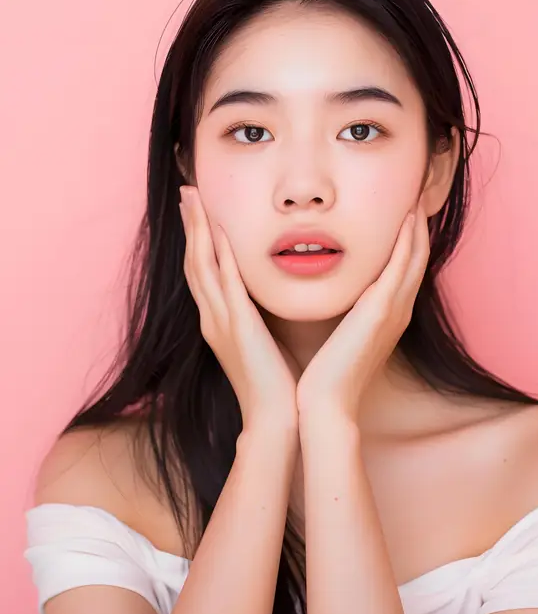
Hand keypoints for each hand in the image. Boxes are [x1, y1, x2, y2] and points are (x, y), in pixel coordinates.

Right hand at [179, 185, 298, 431]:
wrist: (273, 420)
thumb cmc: (275, 384)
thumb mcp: (262, 342)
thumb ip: (258, 318)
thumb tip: (265, 299)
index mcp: (218, 322)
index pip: (204, 271)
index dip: (198, 239)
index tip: (197, 210)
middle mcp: (212, 318)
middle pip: (194, 262)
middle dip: (191, 226)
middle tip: (187, 193)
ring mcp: (221, 322)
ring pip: (202, 267)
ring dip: (198, 231)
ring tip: (193, 200)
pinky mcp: (238, 328)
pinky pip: (226, 285)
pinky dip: (220, 257)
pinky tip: (220, 232)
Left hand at [296, 198, 429, 422]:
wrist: (326, 401)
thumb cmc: (327, 373)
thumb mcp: (343, 336)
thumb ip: (347, 315)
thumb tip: (341, 298)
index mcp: (390, 316)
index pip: (406, 268)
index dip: (410, 239)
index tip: (406, 212)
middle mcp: (399, 310)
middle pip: (418, 257)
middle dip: (419, 226)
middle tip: (419, 194)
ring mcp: (394, 309)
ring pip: (416, 257)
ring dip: (418, 225)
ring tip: (417, 197)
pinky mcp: (381, 309)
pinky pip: (401, 265)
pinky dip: (407, 240)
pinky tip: (407, 218)